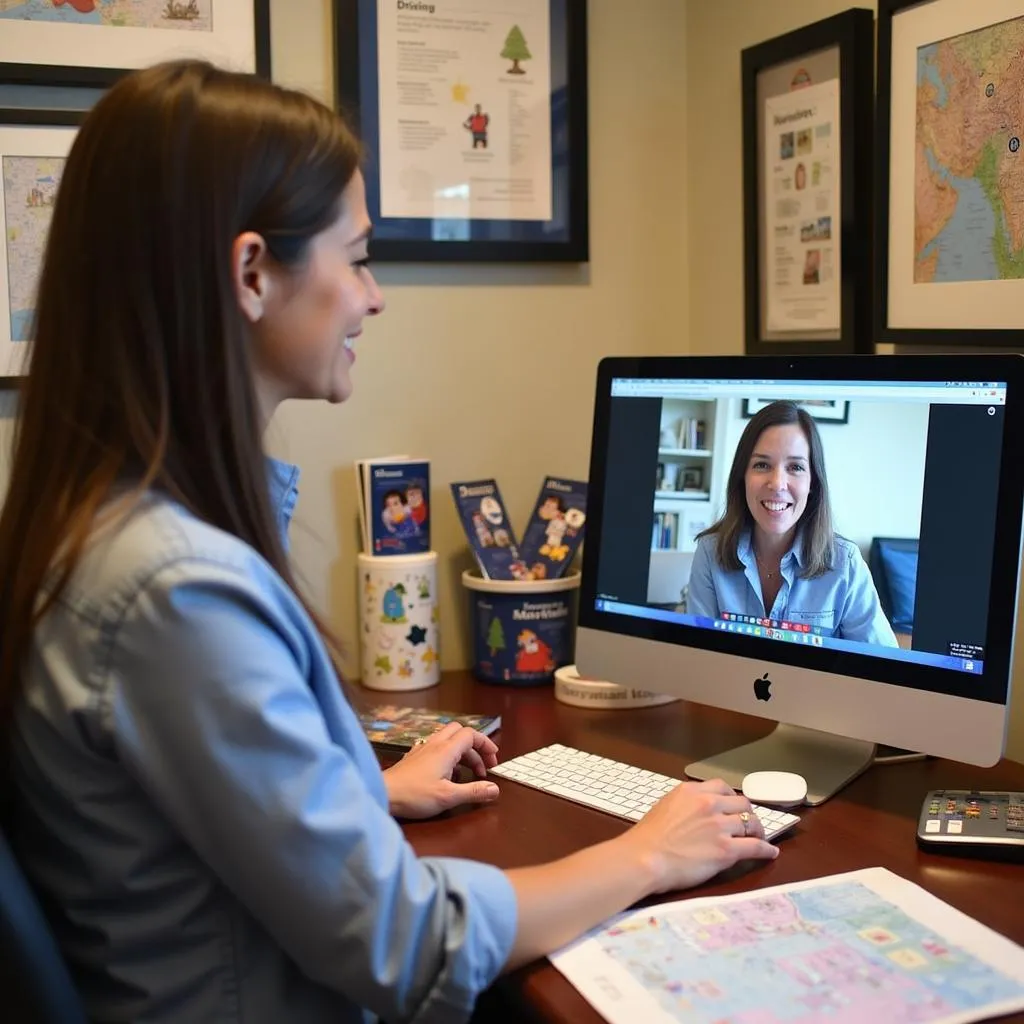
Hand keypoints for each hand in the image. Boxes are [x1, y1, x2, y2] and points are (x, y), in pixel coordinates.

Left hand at [382, 721, 500, 819]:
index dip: (485, 744)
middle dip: (475, 746)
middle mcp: (435, 744)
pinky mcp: (414, 757)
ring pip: (448, 739)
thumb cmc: (414, 795)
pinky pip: (436, 748)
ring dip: (463, 752)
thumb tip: (495, 789)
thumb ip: (473, 792)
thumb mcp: (448, 797)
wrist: (383, 794)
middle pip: (460, 732)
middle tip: (483, 766)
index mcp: (446, 749)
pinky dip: (448, 756)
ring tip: (469, 774)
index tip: (493, 760)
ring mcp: (422, 749)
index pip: (471, 734)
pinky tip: (447, 774)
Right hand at [623, 778, 778, 892]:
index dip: (732, 798)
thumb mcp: (665, 807)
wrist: (644, 858)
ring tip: (760, 838)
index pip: (722, 787)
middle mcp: (708, 804)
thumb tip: (696, 813)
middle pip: (742, 804)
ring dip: (758, 831)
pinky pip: (755, 846)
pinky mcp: (726, 850)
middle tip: (749, 824)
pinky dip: (766, 849)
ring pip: (752, 823)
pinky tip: (770, 852)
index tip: (733, 807)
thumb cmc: (647, 838)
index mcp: (691, 792)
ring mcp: (719, 826)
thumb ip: (685, 805)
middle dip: (748, 814)